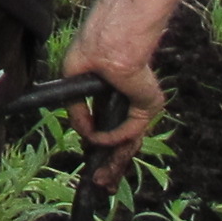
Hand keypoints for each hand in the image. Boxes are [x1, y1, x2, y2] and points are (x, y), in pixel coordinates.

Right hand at [57, 24, 159, 187]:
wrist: (110, 40)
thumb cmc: (92, 47)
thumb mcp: (74, 78)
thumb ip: (78, 106)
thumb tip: (82, 129)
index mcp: (114, 91)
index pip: (110, 122)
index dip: (98, 139)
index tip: (88, 153)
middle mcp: (129, 101)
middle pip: (123, 139)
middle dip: (110, 161)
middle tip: (99, 180)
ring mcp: (140, 104)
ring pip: (129, 140)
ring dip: (113, 159)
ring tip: (99, 176)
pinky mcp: (147, 106)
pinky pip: (129, 130)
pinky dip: (111, 136)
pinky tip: (96, 137)